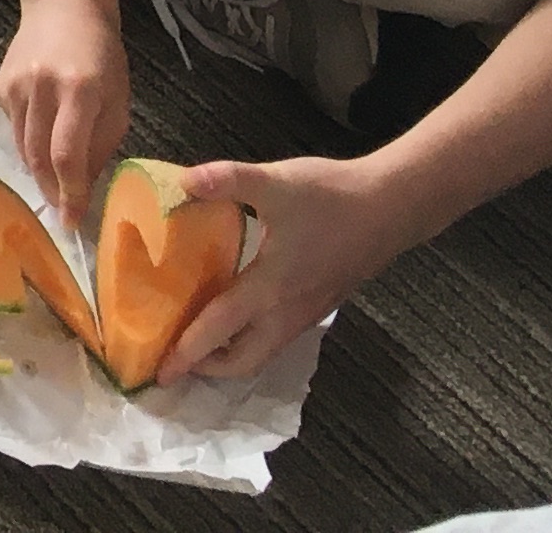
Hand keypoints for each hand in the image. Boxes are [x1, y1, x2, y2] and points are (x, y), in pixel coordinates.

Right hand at [0, 0, 131, 227]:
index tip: (73, 222)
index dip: (70, 194)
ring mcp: (16, 85)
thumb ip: (101, 146)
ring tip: (54, 182)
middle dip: (51, 190)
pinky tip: (41, 137)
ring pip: (21, 148)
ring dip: (38, 171)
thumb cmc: (103, 57)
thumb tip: (83, 189)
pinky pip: (12, 129)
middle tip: (63, 209)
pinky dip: (27, 143)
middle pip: (39, 156)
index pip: (68, 156)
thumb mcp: (117, 101)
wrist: (64, 8)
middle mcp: (42, 88)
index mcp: (80, 91)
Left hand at [159, 155, 417, 379]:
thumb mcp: (275, 181)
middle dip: (208, 368)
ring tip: (196, 341)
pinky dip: (249, 338)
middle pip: (245, 360)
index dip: (188, 351)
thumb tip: (181, 182)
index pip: (220, 328)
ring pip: (262, 351)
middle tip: (173, 359)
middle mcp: (287, 312)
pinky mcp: (316, 304)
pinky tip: (234, 312)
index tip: (161, 372)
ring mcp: (305, 313)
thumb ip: (227, 180)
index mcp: (271, 288)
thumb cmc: (331, 198)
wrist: (390, 207)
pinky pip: (276, 336)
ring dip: (229, 356)